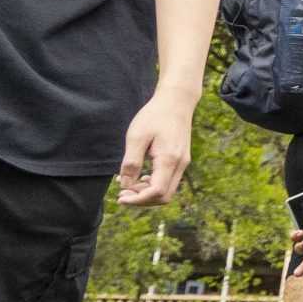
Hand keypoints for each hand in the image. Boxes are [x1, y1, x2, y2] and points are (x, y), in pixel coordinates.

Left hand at [116, 89, 198, 205]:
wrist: (177, 101)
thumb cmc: (154, 116)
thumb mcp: (136, 137)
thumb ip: (131, 163)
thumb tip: (125, 185)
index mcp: (169, 159)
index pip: (156, 191)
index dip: (137, 200)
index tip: (119, 198)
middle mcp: (180, 164)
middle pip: (164, 196)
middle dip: (142, 200)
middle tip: (122, 194)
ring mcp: (183, 162)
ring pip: (167, 191)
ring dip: (147, 193)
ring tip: (128, 185)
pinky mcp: (181, 159)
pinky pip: (169, 181)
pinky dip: (153, 185)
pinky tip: (141, 177)